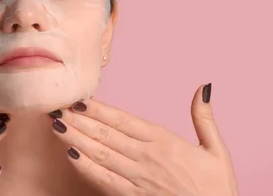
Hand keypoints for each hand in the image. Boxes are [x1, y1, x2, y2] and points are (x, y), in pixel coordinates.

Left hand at [50, 84, 238, 195]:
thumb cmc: (216, 188)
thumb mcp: (216, 151)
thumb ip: (203, 118)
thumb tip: (202, 87)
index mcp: (165, 142)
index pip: (124, 120)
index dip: (99, 109)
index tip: (78, 99)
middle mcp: (148, 158)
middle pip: (106, 134)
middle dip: (79, 120)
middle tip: (57, 106)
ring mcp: (138, 179)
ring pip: (101, 154)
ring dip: (76, 138)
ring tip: (57, 124)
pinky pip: (104, 180)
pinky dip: (85, 167)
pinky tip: (70, 154)